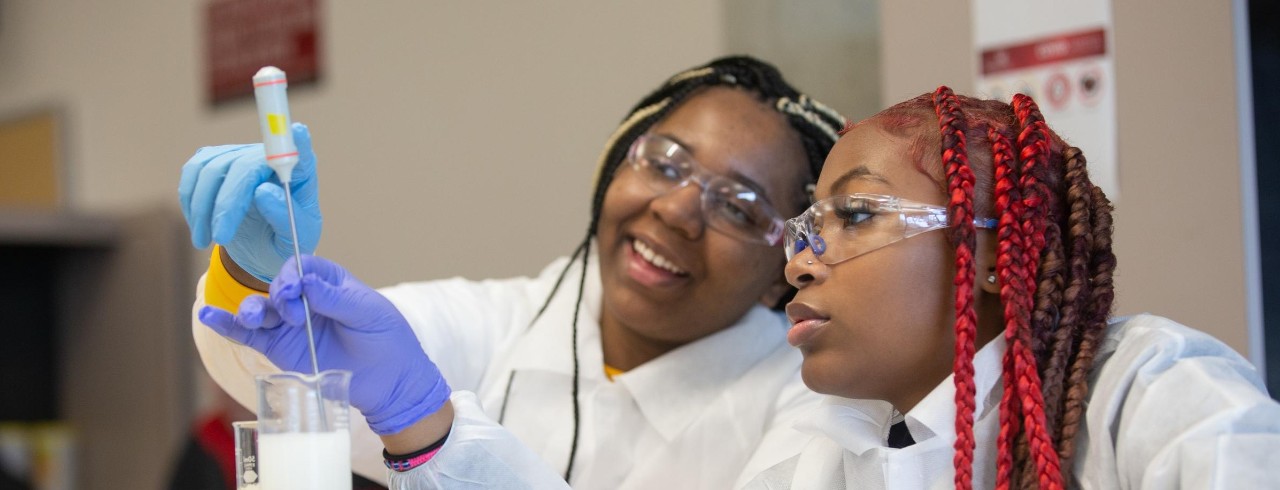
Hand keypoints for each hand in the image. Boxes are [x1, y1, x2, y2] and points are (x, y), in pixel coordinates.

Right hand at [179, 123, 321, 281]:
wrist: (258, 249)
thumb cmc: (282, 242)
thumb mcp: (292, 239)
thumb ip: (283, 217)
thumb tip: (262, 191)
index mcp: (299, 176)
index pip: (301, 152)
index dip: (298, 140)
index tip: (299, 131)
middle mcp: (270, 158)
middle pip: (243, 166)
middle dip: (226, 203)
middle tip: (220, 237)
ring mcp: (241, 155)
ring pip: (211, 168)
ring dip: (202, 207)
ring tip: (203, 239)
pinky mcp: (216, 160)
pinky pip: (194, 171)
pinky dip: (190, 199)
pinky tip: (197, 223)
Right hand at [198, 255, 450, 435]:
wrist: (391, 381)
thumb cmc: (387, 339)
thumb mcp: (368, 312)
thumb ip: (335, 298)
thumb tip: (304, 283)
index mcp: (328, 280)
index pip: (301, 266)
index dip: (292, 274)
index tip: (295, 289)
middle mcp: (304, 298)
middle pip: (276, 286)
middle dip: (277, 295)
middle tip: (291, 313)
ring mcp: (289, 324)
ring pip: (259, 309)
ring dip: (249, 309)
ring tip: (252, 317)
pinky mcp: (280, 348)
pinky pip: (249, 335)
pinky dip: (227, 325)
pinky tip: (208, 316)